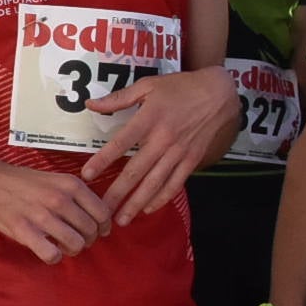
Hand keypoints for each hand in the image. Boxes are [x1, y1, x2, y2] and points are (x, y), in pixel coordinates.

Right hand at [0, 154, 111, 263]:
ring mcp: (42, 216)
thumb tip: (98, 216)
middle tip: (76, 239)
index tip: (97, 231)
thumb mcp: (55, 178)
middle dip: (88, 240)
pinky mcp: (25, 231)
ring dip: (72, 250)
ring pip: (76, 244)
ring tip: (62, 246)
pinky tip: (47, 249)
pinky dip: (53, 257)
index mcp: (70, 184)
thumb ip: (76, 195)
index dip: (103, 227)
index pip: (103, 213)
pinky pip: (52, 255)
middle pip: (91, 231)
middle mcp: (60, 199)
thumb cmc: (22, 181)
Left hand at [80, 65, 242, 219]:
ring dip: (137, 203)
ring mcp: (179, 152)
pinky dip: (161, 198)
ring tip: (122, 219)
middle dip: (117, 193)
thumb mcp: (147, 86)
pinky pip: (175, 183)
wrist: (218, 94)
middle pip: (136, 171)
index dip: (103, 160)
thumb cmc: (180, 88)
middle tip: (101, 211)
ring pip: (155, 183)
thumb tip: (91, 104)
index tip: (86, 175)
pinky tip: (147, 209)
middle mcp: (163, 139)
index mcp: (149, 119)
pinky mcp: (192, 160)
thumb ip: (118, 98)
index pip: (121, 143)